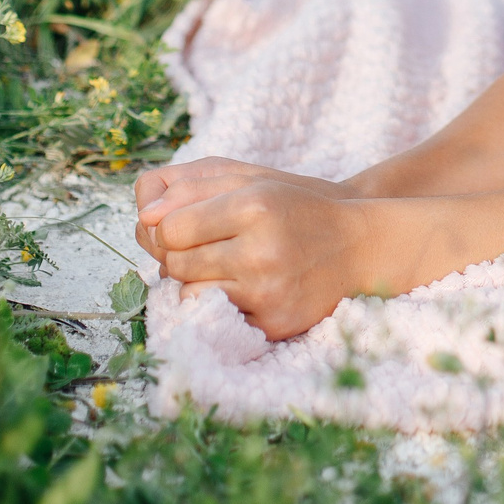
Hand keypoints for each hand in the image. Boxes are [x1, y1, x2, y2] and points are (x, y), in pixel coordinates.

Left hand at [140, 178, 408, 340]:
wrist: (360, 247)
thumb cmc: (297, 208)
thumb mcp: (252, 181)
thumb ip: (193, 188)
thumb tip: (144, 215)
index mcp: (254, 206)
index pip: (171, 227)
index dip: (172, 227)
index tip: (190, 226)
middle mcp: (260, 250)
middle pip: (175, 263)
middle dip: (183, 255)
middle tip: (211, 247)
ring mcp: (268, 291)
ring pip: (188, 295)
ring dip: (196, 282)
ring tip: (225, 268)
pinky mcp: (273, 323)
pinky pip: (216, 318)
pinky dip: (220, 304)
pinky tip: (242, 288)